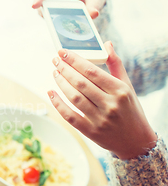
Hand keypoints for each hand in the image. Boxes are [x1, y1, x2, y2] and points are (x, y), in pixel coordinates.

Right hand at [32, 0, 106, 18]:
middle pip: (43, 0)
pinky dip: (53, 22)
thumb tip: (93, 14)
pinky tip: (59, 28)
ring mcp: (53, 1)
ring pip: (44, 9)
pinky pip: (49, 16)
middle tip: (45, 18)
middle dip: (42, 9)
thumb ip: (94, 6)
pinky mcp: (53, 10)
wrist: (92, 0)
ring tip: (56, 25)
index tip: (34, 5)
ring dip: (48, 17)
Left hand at [47, 42, 157, 159]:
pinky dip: (58, 104)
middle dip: (65, 69)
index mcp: (120, 90)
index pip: (92, 71)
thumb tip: (106, 44)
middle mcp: (110, 105)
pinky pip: (70, 116)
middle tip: (55, 60)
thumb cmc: (130, 109)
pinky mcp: (91, 132)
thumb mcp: (127, 86)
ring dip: (61, 83)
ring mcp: (100, 119)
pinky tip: (51, 93)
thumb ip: (116, 64)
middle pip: (81, 83)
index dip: (75, 60)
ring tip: (55, 73)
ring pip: (74, 97)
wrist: (136, 141)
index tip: (63, 52)